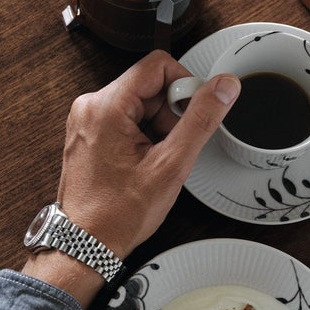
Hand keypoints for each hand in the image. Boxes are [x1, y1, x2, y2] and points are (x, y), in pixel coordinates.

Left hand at [23, 50, 239, 301]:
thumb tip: (224, 87)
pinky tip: (145, 163)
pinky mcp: (89, 133)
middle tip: (173, 148)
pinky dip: (144, 135)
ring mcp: (87, 120)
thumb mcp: (171, 164)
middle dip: (171, 112)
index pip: (158, 65)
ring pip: (140, 103)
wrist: (85, 244)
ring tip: (157, 161)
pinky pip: (126, 118)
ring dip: (159, 126)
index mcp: (106, 106)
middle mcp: (91, 106)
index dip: (185, 86)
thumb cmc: (118, 214)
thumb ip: (201, 119)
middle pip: (149, 84)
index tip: (192, 115)